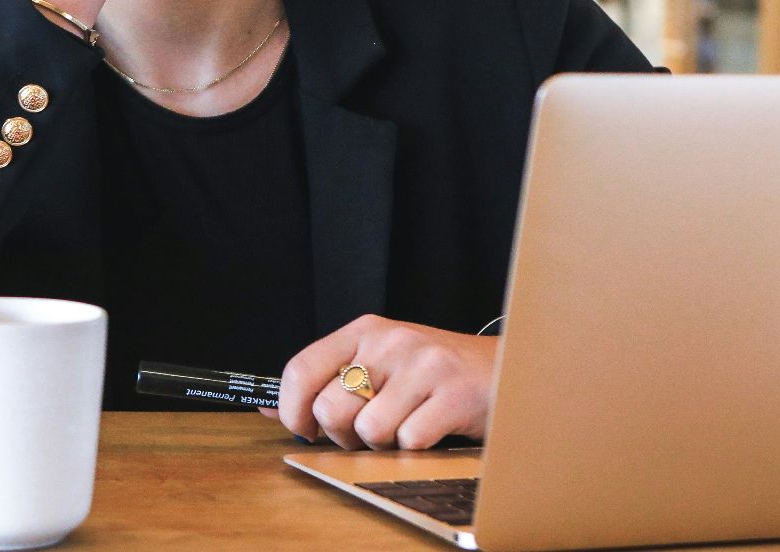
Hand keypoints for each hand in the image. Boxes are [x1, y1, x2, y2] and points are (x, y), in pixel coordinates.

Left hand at [267, 315, 496, 450]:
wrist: (512, 368)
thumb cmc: (436, 374)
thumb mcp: (380, 364)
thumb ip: (328, 381)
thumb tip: (267, 410)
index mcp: (365, 329)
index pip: (301, 368)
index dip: (293, 410)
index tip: (305, 430)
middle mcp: (391, 341)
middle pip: (331, 407)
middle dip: (344, 435)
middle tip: (368, 432)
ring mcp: (424, 365)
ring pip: (370, 430)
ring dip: (383, 445)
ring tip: (405, 427)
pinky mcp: (454, 394)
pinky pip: (410, 441)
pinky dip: (416, 449)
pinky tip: (433, 430)